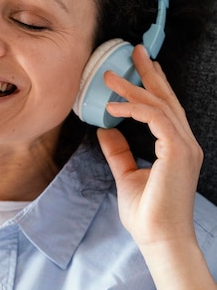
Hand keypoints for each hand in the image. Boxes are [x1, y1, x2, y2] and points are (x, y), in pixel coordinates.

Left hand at [97, 44, 202, 247]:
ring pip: (160, 105)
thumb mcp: (127, 174)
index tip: (137, 68)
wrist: (159, 238)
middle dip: (149, 73)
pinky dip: (133, 108)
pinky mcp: (177, 151)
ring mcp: (184, 146)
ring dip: (133, 87)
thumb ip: (119, 151)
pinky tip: (113, 105)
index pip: (165, 109)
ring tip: (109, 75)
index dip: (152, 86)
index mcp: (176, 148)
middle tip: (134, 51)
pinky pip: (155, 118)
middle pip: (167, 99)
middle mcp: (184, 143)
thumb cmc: (147, 213)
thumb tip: (104, 129)